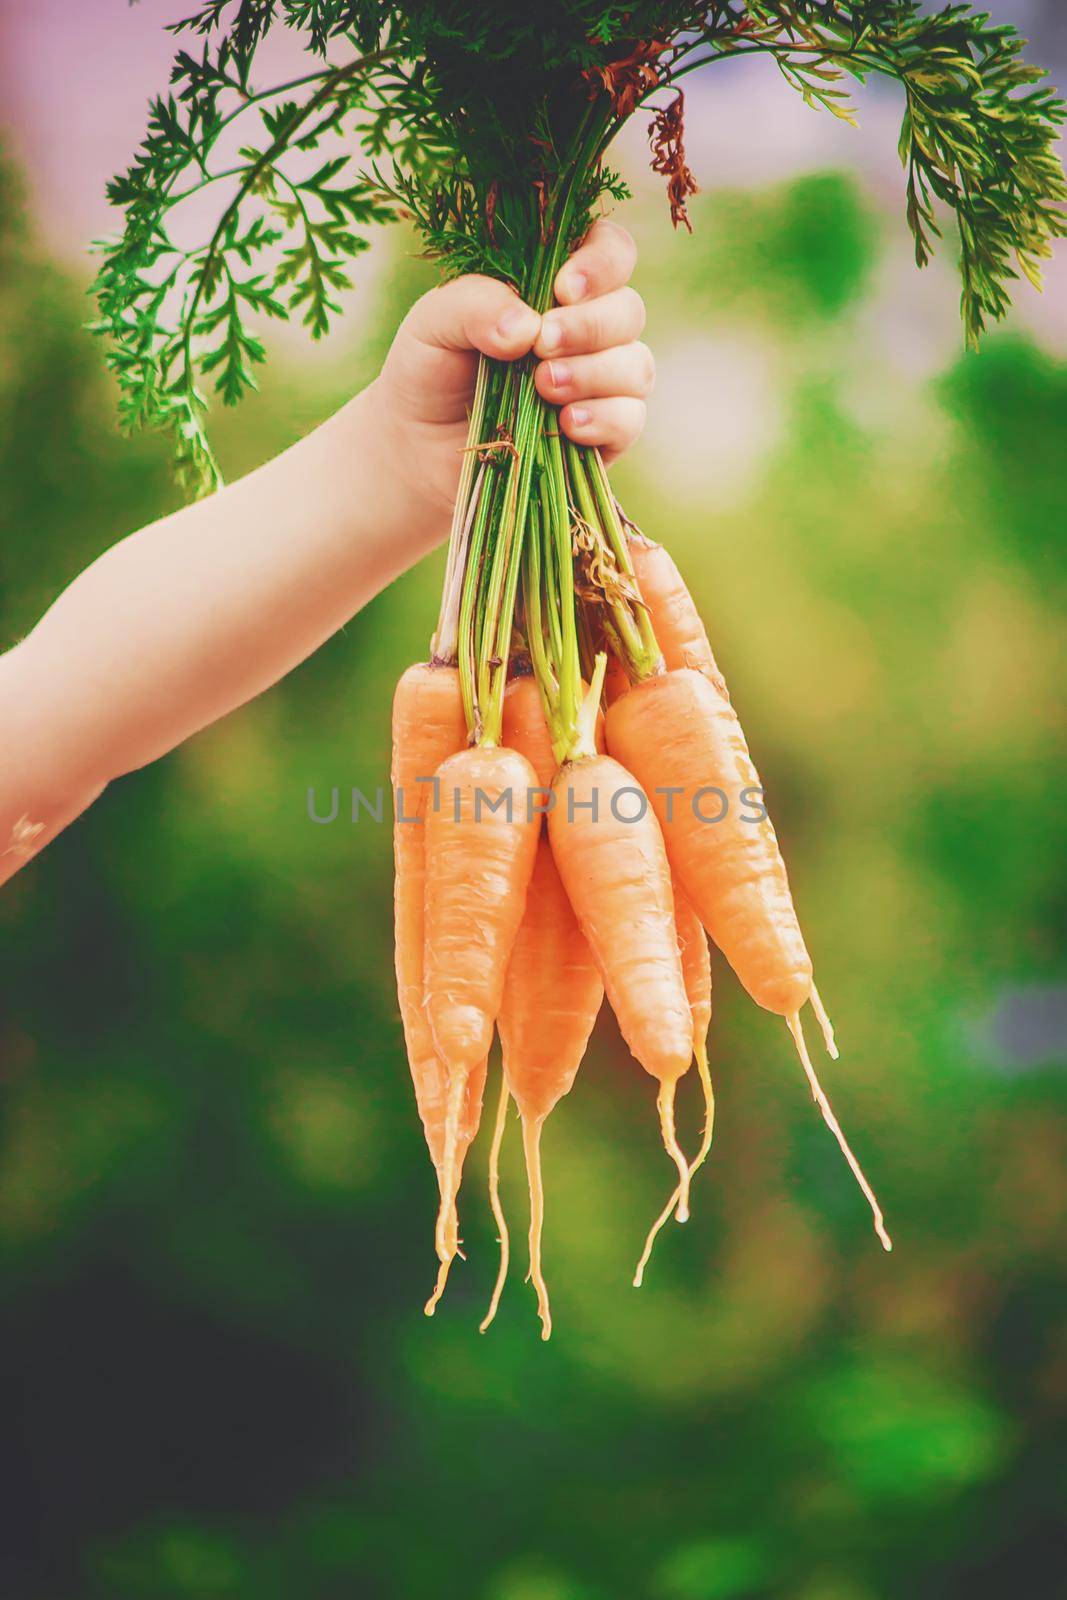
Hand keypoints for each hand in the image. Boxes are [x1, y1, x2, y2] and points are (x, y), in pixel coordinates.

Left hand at [371, 219, 652, 535]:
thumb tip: (529, 326)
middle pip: (629, 310)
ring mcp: (600, 384)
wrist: (419, 447)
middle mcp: (588, 330)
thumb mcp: (434, 323)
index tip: (562, 289)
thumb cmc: (430, 370)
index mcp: (556, 284)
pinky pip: (630, 420)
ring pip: (636, 367)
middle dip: (591, 326)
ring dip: (595, 374)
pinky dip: (603, 418)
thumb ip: (475, 305)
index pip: (611, 251)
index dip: (602, 262)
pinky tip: (565, 424)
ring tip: (543, 387)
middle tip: (543, 345)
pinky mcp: (602, 436)